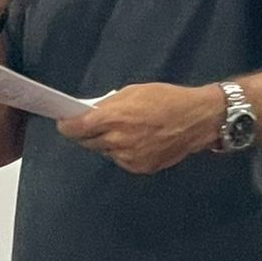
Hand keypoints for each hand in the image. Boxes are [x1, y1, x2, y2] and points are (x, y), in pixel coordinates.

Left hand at [58, 83, 222, 173]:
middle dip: (87, 133)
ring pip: (105, 152)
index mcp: (114, 118)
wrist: (197, 120)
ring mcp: (129, 158)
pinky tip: (137, 140)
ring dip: (107, 142)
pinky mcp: (140, 168)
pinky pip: (121, 160)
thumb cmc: (167, 100)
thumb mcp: (133, 92)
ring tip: (124, 130)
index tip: (64, 123)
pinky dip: (123, 151)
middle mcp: (119, 141)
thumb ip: (109, 104)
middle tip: (94, 125)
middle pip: (87, 142)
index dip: (67, 126)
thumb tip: (91, 112)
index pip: (76, 128)